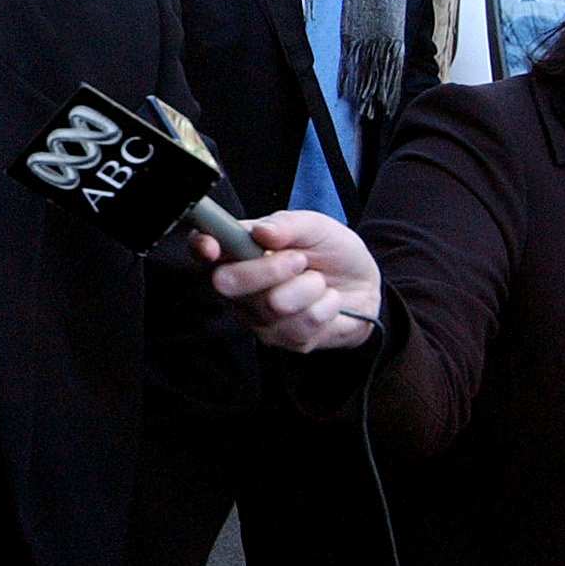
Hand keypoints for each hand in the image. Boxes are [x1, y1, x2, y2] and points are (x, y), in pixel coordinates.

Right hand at [193, 210, 380, 353]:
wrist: (363, 283)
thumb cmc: (330, 249)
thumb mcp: (314, 226)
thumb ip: (287, 224)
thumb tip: (263, 232)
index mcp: (238, 252)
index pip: (201, 249)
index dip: (201, 247)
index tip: (213, 247)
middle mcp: (239, 288)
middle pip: (227, 283)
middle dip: (270, 269)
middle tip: (299, 259)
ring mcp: (258, 318)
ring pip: (272, 304)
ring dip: (309, 287)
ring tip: (319, 280)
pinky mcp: (284, 341)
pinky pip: (301, 325)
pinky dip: (326, 306)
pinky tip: (328, 300)